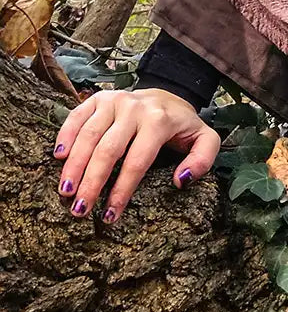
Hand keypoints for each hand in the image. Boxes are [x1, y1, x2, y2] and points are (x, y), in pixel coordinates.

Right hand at [53, 88, 219, 223]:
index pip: (137, 162)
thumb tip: (180, 181)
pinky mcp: (99, 98)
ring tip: (65, 192)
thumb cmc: (181, 126)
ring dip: (74, 165)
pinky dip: (66, 135)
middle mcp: (134, 108)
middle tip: (79, 210)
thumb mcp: (204, 140)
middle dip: (92, 183)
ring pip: (89, 135)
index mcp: (159, 121)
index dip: (122, 191)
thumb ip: (203, 160)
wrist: (168, 95)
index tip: (109, 216)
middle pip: (108, 150)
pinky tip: (58, 157)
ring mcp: (114, 100)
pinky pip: (77, 116)